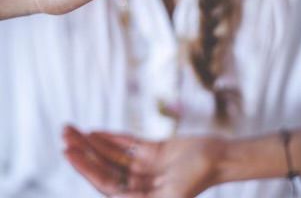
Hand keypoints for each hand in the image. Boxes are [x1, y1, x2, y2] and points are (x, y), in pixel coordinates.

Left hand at [63, 126, 226, 197]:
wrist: (218, 156)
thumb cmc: (199, 175)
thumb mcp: (172, 195)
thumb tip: (115, 197)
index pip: (104, 181)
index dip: (84, 165)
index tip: (68, 150)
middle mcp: (137, 183)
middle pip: (104, 165)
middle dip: (83, 149)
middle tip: (64, 131)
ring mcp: (143, 166)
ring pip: (111, 153)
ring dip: (92, 141)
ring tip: (73, 128)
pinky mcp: (151, 151)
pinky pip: (126, 144)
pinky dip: (110, 137)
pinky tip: (95, 131)